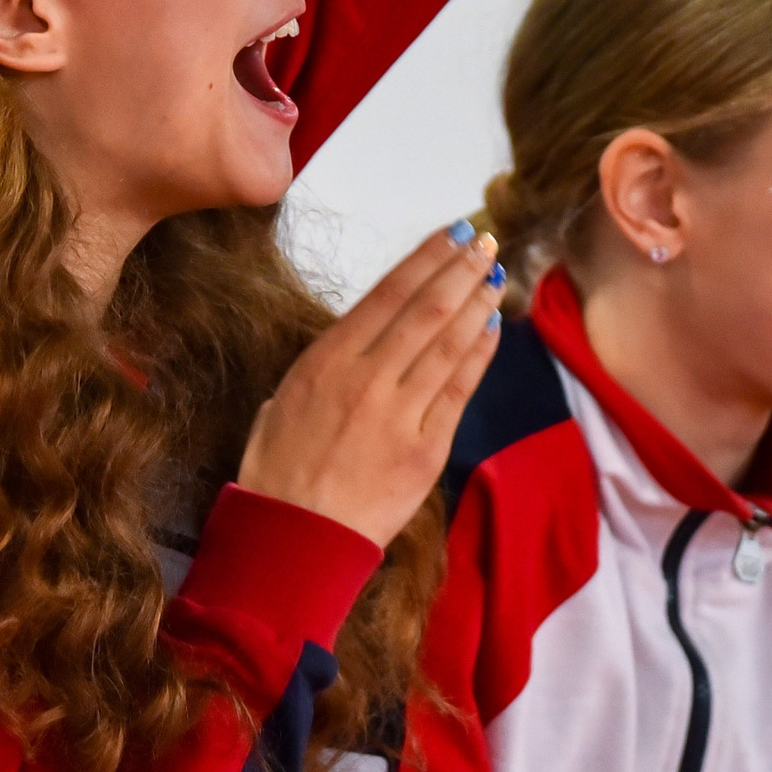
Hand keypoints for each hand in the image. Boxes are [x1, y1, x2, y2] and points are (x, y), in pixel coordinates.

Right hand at [235, 224, 503, 545]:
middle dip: (461, 270)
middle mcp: (366, 378)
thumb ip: (326, 365)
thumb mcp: (285, 399)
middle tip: (486, 242)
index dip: (427, 258)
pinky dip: (478, 355)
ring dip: (477, 304)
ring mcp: (400, 414)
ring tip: (496, 276)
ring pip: (448, 345)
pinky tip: (492, 328)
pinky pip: (458, 391)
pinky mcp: (426, 450)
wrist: (294, 538)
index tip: (454, 232)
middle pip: (426, 310)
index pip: (387, 294)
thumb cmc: (276, 470)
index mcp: (325, 360)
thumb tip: (361, 339)